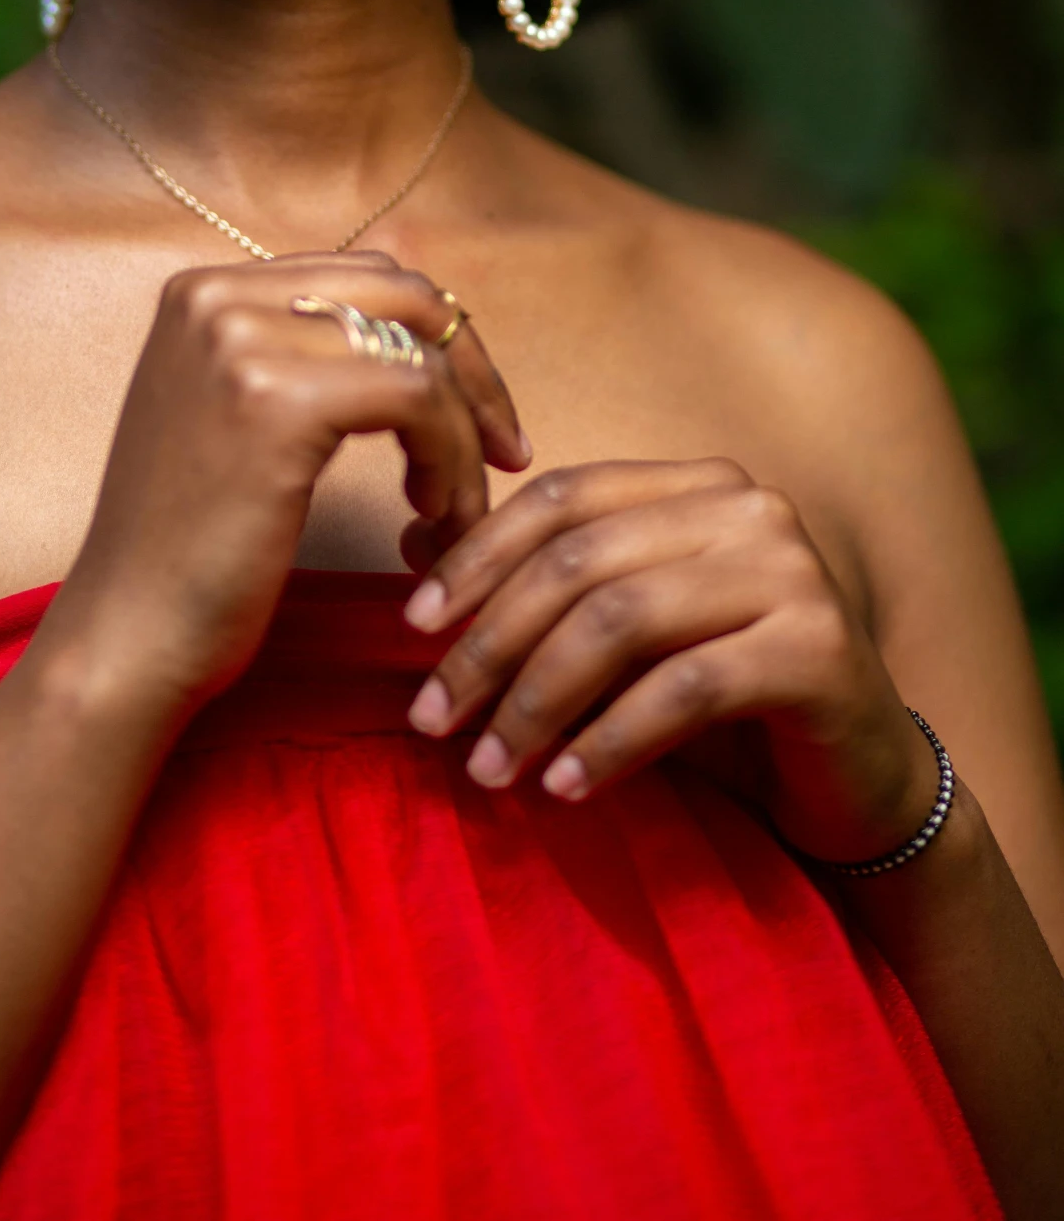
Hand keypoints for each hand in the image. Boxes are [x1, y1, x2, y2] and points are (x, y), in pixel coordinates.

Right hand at [50, 253, 528, 718]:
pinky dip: (450, 463)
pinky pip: (418, 400)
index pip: (368, 279)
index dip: (440, 345)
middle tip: (503, 453)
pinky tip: (430, 522)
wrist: (127, 636)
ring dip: (463, 439)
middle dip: (472, 375)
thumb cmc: (187, 552)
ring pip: (421, 355)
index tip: (477, 421)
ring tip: (450, 515)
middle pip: (405, 297)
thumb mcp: (229, 419)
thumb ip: (297, 359)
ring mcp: (240, 340)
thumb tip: (417, 338)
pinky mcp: (275, 400)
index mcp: (204, 290)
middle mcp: (216, 296)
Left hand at [402, 457, 940, 865]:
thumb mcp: (625, 637)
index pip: (563, 498)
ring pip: (623, 621)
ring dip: (538, 700)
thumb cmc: (727, 704)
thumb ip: (538, 586)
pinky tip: (565, 786)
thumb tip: (411, 540)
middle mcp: (750, 509)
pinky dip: (610, 740)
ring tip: (488, 766)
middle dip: (492, 642)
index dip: (479, 556)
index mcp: (699, 485)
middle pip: (581, 562)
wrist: (862, 785)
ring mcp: (792, 573)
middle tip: (433, 719)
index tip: (414, 627)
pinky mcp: (821, 649)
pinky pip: (684, 689)